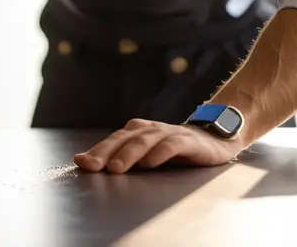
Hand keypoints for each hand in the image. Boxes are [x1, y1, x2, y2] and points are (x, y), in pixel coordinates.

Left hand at [73, 118, 243, 172]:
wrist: (215, 140)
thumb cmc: (175, 150)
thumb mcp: (148, 153)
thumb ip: (122, 156)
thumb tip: (85, 162)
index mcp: (139, 130)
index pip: (114, 139)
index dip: (97, 150)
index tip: (81, 162)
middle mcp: (152, 129)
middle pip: (126, 137)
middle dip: (107, 151)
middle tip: (92, 165)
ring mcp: (170, 133)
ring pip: (146, 140)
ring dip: (130, 153)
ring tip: (116, 167)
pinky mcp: (189, 141)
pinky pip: (173, 145)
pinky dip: (160, 153)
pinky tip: (150, 163)